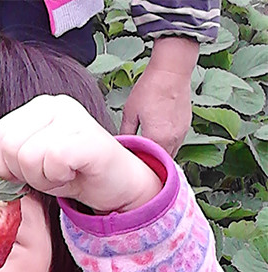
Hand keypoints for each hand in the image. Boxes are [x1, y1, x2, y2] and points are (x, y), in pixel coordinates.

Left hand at [0, 94, 160, 212]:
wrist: (115, 186)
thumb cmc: (73, 174)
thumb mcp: (31, 168)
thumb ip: (2, 157)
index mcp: (36, 108)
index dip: (5, 166)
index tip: (30, 173)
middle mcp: (54, 104)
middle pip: (7, 146)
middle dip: (24, 174)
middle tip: (49, 174)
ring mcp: (72, 117)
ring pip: (27, 157)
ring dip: (43, 179)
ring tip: (62, 175)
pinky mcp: (88, 137)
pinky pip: (52, 160)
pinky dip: (58, 178)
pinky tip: (72, 175)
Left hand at [120, 37, 198, 156]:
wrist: (172, 70)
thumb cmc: (152, 87)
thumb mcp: (130, 112)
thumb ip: (125, 132)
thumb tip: (121, 144)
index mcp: (157, 138)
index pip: (146, 163)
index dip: (137, 165)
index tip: (130, 164)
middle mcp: (172, 140)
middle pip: (160, 164)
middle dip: (149, 164)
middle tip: (137, 162)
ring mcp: (181, 135)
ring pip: (169, 156)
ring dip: (159, 157)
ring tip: (147, 153)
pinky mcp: (185, 128)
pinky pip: (175, 146)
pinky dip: (166, 147)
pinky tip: (157, 141)